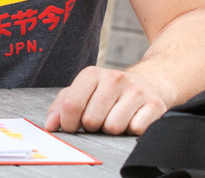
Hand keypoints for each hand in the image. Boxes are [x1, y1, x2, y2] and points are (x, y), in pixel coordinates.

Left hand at [45, 66, 171, 135]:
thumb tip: (50, 125)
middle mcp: (115, 78)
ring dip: (112, 130)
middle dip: (93, 126)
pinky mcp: (154, 105)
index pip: (71, 105)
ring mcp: (136, 91)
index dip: (68, 122)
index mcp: (92, 74)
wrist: (151, 81)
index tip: (73, 125)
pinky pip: (135, 130)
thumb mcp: (83, 91)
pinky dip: (132, 131)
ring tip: (116, 118)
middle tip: (100, 119)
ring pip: (113, 127)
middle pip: (91, 120)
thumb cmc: (110, 92)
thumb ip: (61, 106)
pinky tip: (132, 119)